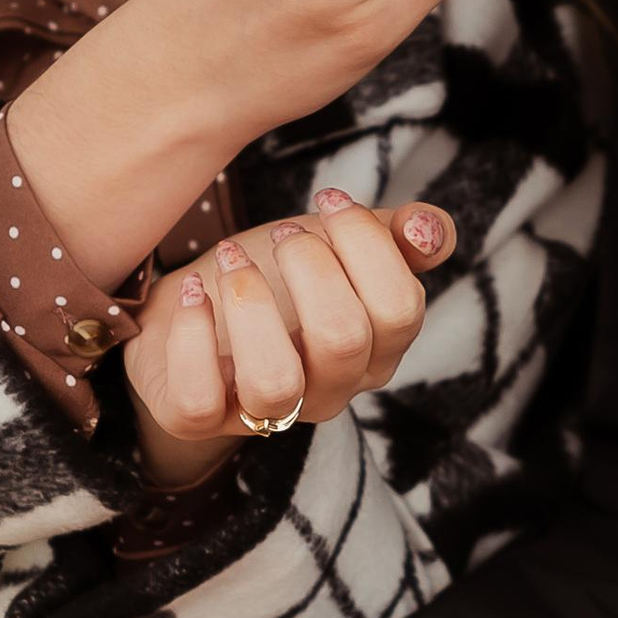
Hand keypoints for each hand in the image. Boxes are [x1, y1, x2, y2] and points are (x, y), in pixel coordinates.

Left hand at [125, 193, 454, 488]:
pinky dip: (191, 335)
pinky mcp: (199, 419)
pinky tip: (192, 291)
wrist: (194, 309)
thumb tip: (426, 230)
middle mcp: (329, 390)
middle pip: (344, 340)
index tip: (329, 198)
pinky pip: (198, 399)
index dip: (367, 243)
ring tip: (230, 259)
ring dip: (249, 302)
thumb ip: (391, 234)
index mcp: (374, 351)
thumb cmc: (275, 278)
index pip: (400, 310)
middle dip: (310, 265)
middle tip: (282, 233)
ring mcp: (265, 413)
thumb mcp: (336, 244)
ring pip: (273, 383)